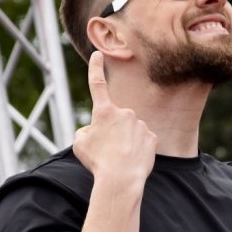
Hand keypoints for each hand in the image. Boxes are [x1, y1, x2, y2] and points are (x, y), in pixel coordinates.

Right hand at [73, 51, 156, 183]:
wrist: (121, 178)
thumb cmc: (97, 162)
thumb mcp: (80, 144)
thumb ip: (87, 131)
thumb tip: (96, 129)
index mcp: (103, 111)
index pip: (97, 84)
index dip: (96, 68)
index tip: (98, 54)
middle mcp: (124, 112)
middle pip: (116, 120)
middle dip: (112, 131)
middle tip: (108, 150)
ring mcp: (140, 124)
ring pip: (130, 131)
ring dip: (126, 141)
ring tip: (121, 157)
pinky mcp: (152, 136)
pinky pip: (142, 140)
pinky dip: (138, 149)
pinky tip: (133, 159)